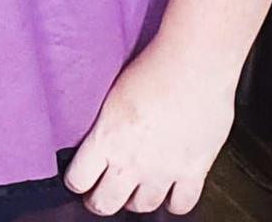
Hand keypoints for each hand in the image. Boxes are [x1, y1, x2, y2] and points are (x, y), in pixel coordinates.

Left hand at [62, 44, 236, 215]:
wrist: (194, 64)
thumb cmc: (154, 67)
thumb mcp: (113, 94)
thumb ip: (105, 125)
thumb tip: (99, 135)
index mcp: (106, 138)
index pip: (78, 180)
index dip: (77, 182)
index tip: (80, 179)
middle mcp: (131, 161)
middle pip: (105, 203)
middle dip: (100, 200)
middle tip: (102, 192)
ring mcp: (163, 170)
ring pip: (143, 207)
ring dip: (137, 200)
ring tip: (137, 188)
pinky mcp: (194, 170)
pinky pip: (182, 205)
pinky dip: (175, 202)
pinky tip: (171, 191)